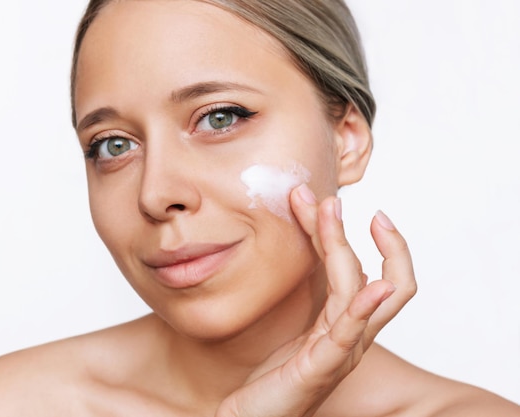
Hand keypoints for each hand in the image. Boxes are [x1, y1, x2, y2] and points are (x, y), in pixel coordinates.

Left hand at [215, 184, 416, 416]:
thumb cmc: (272, 381)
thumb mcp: (293, 329)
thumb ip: (308, 297)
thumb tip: (306, 252)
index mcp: (343, 324)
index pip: (368, 272)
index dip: (361, 238)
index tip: (337, 206)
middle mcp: (350, 335)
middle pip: (368, 274)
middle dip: (345, 231)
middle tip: (327, 197)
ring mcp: (340, 351)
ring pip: (355, 290)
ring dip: (342, 246)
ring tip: (328, 210)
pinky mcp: (321, 367)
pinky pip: (348, 333)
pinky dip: (364, 307)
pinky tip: (373, 287)